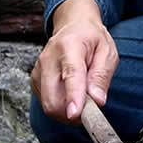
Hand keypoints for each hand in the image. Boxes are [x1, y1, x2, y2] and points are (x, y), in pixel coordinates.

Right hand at [31, 0, 117, 123]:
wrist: (72, 28)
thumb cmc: (91, 40)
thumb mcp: (107, 52)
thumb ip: (102, 76)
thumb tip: (97, 101)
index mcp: (69, 46)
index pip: (71, 75)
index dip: (73, 97)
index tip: (75, 114)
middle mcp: (48, 58)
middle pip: (52, 98)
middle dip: (72, 113)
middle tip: (91, 108)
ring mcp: (38, 70)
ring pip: (49, 105)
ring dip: (68, 110)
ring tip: (83, 95)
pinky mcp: (34, 81)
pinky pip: (46, 104)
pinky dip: (61, 107)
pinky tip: (70, 94)